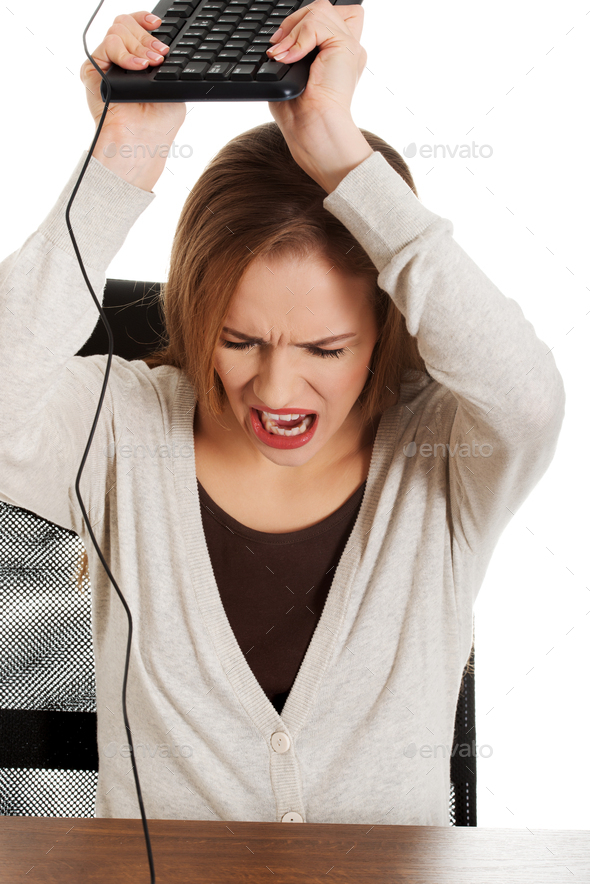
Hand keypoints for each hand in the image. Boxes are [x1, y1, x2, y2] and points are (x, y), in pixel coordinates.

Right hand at [80, 11, 186, 189]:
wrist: (141, 143)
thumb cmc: (158, 125)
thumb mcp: (172, 88)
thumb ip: (165, 64)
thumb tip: (163, 44)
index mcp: (136, 62)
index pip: (134, 28)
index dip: (144, 20)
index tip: (158, 24)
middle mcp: (119, 61)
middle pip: (126, 25)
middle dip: (146, 37)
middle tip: (158, 56)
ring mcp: (106, 65)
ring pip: (117, 31)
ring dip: (138, 46)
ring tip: (149, 66)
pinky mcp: (93, 71)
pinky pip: (107, 46)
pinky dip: (125, 55)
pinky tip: (138, 68)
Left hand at [265, 0, 372, 191]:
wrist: (314, 128)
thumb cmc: (301, 113)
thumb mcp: (291, 75)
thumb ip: (293, 50)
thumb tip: (280, 38)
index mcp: (337, 54)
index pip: (327, 17)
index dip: (304, 22)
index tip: (283, 42)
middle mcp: (347, 47)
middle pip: (322, 7)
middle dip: (295, 22)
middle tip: (278, 46)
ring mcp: (348, 45)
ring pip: (319, 10)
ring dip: (295, 30)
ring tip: (284, 56)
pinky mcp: (345, 46)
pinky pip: (317, 23)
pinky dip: (299, 38)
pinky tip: (292, 58)